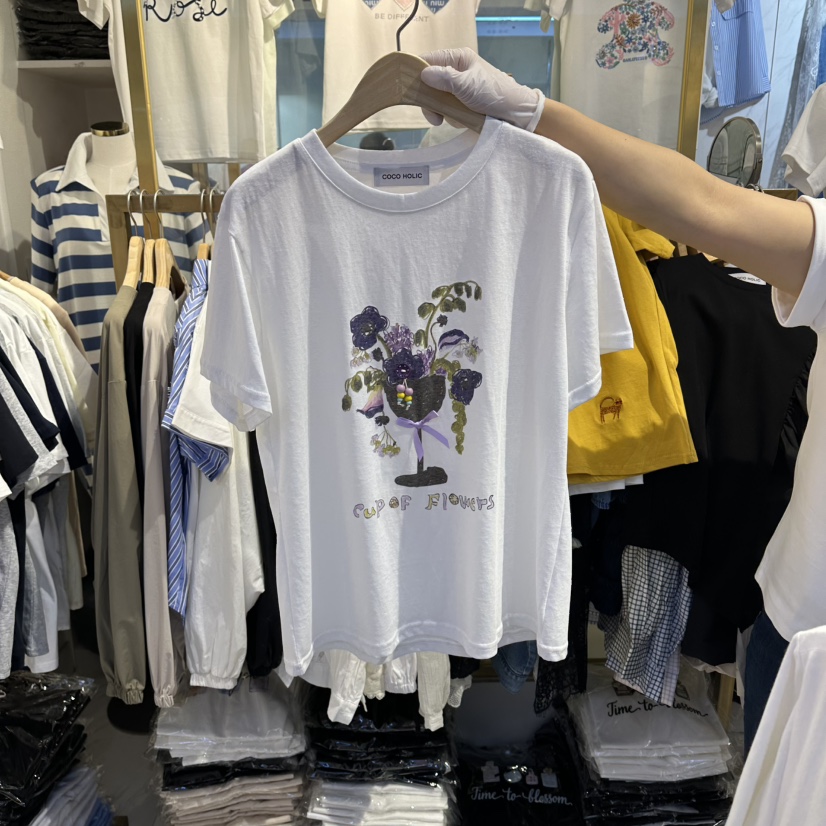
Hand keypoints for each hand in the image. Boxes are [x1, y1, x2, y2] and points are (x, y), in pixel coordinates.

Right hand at [420, 48, 544, 131]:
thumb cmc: (492, 93)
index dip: (416, 73)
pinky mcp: (464, 103)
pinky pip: (449, 109)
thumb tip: (422, 74)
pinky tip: (463, 120)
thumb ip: (443, 78)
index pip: (429, 60)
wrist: (515, 113)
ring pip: (438, 99)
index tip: (408, 90)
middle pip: (430, 84)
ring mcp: (460, 88)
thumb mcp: (466, 85)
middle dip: (431, 101)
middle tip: (435, 118)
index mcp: (458, 58)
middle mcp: (457, 71)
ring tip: (456, 118)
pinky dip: (454, 117)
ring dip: (445, 111)